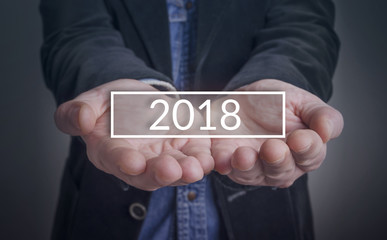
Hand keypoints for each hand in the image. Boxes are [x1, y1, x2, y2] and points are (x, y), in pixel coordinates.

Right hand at [55, 79, 212, 190]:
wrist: (140, 99)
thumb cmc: (113, 103)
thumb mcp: (93, 100)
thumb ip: (78, 111)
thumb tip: (81, 119)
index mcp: (110, 151)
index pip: (115, 159)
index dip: (123, 161)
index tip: (133, 162)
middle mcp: (139, 162)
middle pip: (148, 174)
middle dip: (160, 173)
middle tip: (171, 170)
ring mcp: (164, 157)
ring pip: (175, 170)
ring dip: (186, 171)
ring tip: (196, 168)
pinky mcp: (185, 148)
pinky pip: (195, 156)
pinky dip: (204, 159)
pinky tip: (211, 158)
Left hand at [211, 79, 343, 186]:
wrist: (247, 98)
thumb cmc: (279, 102)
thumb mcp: (303, 102)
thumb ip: (320, 115)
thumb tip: (328, 132)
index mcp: (303, 150)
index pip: (310, 155)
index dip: (307, 149)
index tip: (301, 138)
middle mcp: (280, 165)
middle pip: (281, 170)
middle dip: (276, 160)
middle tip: (272, 148)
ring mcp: (253, 166)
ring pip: (252, 173)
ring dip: (248, 166)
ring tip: (244, 155)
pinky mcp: (228, 162)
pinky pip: (225, 166)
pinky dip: (223, 164)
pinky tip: (221, 160)